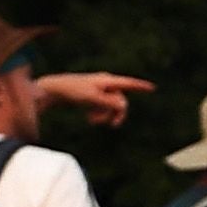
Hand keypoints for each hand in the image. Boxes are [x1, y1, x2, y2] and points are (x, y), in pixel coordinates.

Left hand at [35, 72, 152, 126]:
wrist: (54, 90)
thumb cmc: (73, 91)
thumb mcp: (93, 99)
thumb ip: (110, 103)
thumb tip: (124, 107)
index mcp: (107, 81)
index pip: (128, 83)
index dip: (141, 87)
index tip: (153, 88)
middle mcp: (105, 84)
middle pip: (120, 100)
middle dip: (115, 113)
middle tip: (112, 126)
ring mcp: (98, 90)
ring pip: (110, 106)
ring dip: (105, 115)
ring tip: (92, 121)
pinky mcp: (92, 96)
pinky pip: (102, 107)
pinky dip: (98, 114)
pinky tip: (89, 118)